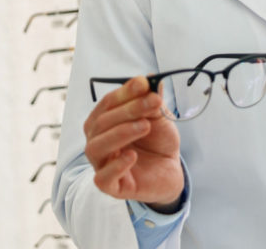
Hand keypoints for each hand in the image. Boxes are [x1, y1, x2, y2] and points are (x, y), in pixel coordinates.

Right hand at [83, 75, 184, 208]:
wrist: (169, 170)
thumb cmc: (157, 141)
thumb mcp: (159, 118)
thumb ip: (153, 101)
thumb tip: (152, 79)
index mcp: (104, 121)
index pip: (108, 103)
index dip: (125, 92)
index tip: (144, 83)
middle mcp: (97, 141)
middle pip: (102, 123)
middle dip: (129, 109)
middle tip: (153, 102)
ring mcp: (101, 164)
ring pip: (96, 147)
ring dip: (121, 133)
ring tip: (145, 126)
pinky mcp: (111, 186)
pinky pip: (103, 178)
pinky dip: (116, 166)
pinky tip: (132, 156)